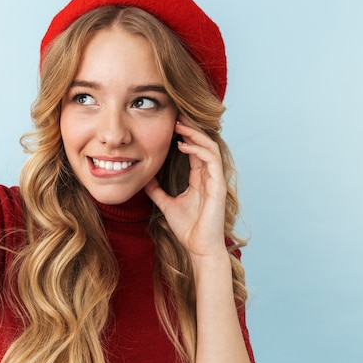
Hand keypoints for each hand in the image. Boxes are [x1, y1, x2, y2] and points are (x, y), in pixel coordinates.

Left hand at [145, 116, 226, 257]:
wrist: (198, 248)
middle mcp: (209, 176)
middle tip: (176, 114)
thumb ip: (158, 191)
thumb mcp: (166, 204)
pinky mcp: (218, 186)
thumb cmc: (187, 229)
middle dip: (191, 127)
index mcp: (199, 178)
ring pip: (209, 147)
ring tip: (179, 125)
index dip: (184, 135)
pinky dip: (199, 149)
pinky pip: (212, 160)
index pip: (194, 149)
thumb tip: (145, 180)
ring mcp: (215, 180)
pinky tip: (183, 145)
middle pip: (203, 143)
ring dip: (195, 134)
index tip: (170, 123)